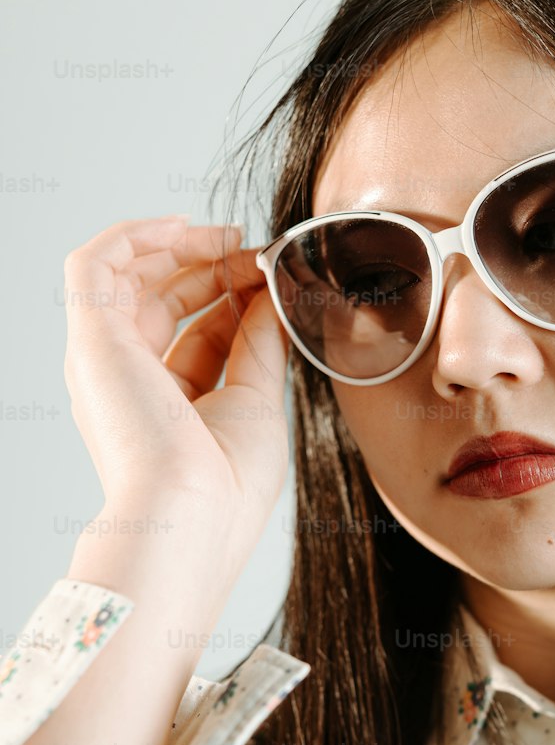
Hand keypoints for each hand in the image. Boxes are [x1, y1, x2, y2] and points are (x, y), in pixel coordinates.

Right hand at [63, 215, 289, 571]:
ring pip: (126, 277)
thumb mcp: (257, 401)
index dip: (236, 299)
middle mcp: (128, 382)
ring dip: (181, 247)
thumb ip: (259, 344)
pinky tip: (180, 226)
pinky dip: (133, 235)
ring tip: (230, 238)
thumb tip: (269, 294)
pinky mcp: (92, 340)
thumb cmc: (226, 486)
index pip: (199, 334)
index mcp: (167, 407)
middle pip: (164, 302)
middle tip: (257, 253)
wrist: (190, 517)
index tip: (273, 279)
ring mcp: (106, 361)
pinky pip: (93, 265)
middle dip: (214, 268)